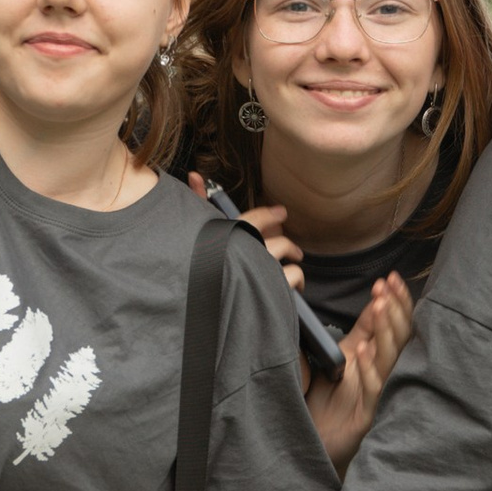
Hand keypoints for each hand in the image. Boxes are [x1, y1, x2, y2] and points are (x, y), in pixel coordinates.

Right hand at [188, 175, 305, 289]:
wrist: (207, 314)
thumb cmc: (202, 272)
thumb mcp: (198, 235)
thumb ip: (198, 202)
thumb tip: (195, 175)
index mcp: (231, 236)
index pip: (256, 218)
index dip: (271, 215)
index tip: (281, 213)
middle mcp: (249, 250)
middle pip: (279, 241)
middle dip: (285, 244)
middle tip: (292, 249)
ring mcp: (262, 269)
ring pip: (287, 254)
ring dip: (292, 259)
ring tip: (294, 264)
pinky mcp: (273, 288)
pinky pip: (295, 275)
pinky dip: (296, 279)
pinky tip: (293, 284)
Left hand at [307, 273, 413, 465]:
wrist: (315, 439)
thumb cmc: (329, 401)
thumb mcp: (344, 357)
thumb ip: (362, 332)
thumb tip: (377, 301)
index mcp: (381, 358)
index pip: (396, 325)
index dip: (396, 302)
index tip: (389, 279)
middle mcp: (386, 374)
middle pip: (400, 339)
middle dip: (394, 311)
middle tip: (386, 288)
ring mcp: (381, 394)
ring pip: (391, 360)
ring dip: (386, 333)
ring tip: (379, 308)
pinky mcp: (370, 415)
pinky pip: (375, 388)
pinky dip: (370, 368)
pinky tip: (364, 350)